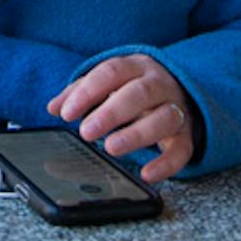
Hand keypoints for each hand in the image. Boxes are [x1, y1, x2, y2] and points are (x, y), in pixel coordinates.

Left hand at [46, 53, 193, 183]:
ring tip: (111, 148)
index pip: (112, 72)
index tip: (66, 113)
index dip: (88, 91)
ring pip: (164, 118)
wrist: (182, 91)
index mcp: (137, 67)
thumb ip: (81, 93)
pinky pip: (182, 149)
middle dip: (112, 112)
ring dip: (137, 134)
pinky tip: (147, 174)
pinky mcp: (187, 135)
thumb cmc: (135, 89)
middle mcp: (160, 84)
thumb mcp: (109, 84)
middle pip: (140, 93)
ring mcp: (177, 108)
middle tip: (86, 132)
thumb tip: (53, 107)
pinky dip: (166, 164)